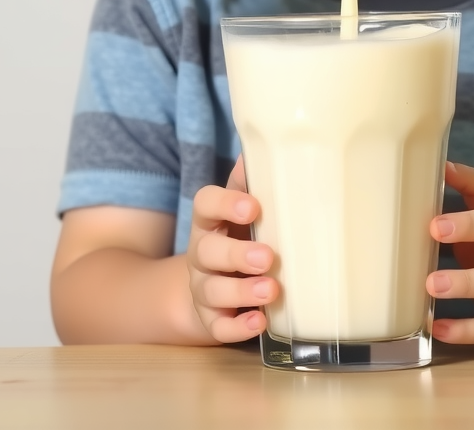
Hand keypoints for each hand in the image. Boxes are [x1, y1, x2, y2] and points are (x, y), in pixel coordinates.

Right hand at [185, 155, 278, 342]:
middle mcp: (201, 255)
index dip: (225, 204)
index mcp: (210, 221)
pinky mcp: (210, 321)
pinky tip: (259, 323)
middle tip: (268, 256)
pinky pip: (218, 328)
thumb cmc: (238, 238)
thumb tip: (270, 146)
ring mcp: (203, 289)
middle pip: (207, 251)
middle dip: (236, 254)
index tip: (254, 207)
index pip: (205, 204)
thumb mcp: (242, 211)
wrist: (209, 289)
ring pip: (213, 291)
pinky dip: (237, 327)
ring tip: (272, 290)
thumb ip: (252, 183)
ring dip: (242, 291)